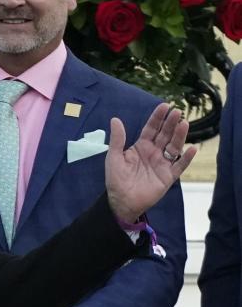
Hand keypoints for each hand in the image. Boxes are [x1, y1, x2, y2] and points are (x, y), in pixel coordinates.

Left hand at [105, 104, 195, 223]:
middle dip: (170, 123)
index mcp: (141, 147)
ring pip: (174, 147)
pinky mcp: (168, 177)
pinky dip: (186, 158)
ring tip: (184, 124)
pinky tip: (192, 149)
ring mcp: (162, 164)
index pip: (151, 129)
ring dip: (180, 136)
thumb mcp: (114, 157)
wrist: (121, 201)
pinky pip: (179, 166)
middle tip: (177, 111)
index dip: (157, 118)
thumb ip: (117, 139)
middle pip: (165, 135)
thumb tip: (115, 119)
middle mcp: (154, 153)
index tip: (165, 105)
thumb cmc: (116, 179)